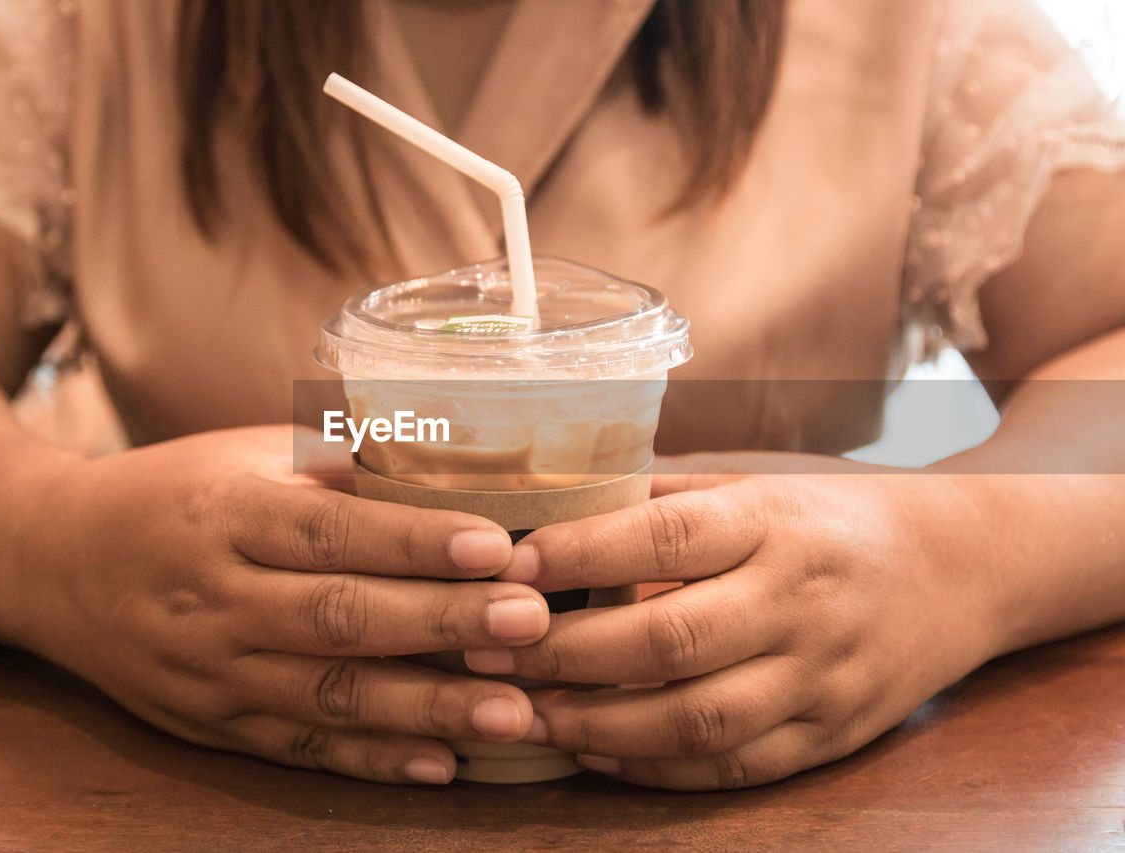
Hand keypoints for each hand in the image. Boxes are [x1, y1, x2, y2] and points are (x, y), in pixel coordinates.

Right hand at [17, 426, 548, 784]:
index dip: (415, 540)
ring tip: (512, 711)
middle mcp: (212, 598)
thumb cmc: (173, 492)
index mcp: (223, 514)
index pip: (330, 530)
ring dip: (426, 708)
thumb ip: (338, 468)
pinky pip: (298, 749)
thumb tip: (454, 464)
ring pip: (328, 696)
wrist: (50, 561)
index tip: (498, 544)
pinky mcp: (208, 725)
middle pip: (339, 617)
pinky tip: (440, 765)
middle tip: (530, 623)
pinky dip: (371, 761)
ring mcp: (207, 673)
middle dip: (442, 624)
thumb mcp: (243, 457)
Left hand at [464, 453, 1004, 788]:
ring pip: (697, 720)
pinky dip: (656, 771)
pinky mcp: (833, 734)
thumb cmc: (830, 520)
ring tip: (524, 714)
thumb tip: (551, 510)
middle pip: (670, 638)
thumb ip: (665, 503)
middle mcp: (801, 600)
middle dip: (564, 652)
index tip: (508, 563)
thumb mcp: (758, 488)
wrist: (962, 569)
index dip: (583, 552)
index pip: (670, 536)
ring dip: (596, 726)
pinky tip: (597, 755)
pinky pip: (735, 768)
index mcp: (776, 523)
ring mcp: (822, 676)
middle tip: (483, 650)